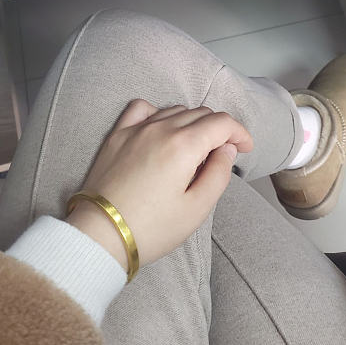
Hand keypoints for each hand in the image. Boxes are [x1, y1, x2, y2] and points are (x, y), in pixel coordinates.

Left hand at [66, 99, 253, 269]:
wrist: (100, 236)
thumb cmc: (150, 229)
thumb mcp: (196, 209)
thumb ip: (219, 174)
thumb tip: (226, 150)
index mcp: (183, 145)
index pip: (221, 123)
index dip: (240, 133)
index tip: (245, 148)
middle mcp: (160, 128)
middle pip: (201, 114)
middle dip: (219, 130)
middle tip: (222, 154)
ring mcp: (135, 129)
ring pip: (174, 110)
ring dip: (192, 123)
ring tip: (195, 148)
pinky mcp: (116, 136)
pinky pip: (142, 109)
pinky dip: (158, 113)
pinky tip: (162, 129)